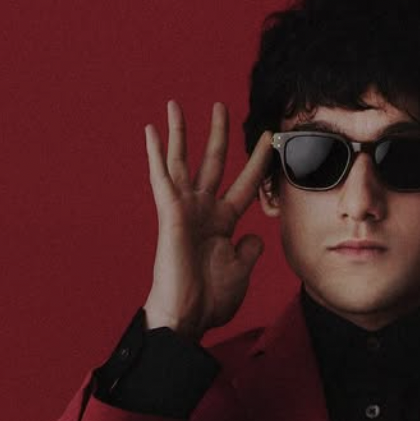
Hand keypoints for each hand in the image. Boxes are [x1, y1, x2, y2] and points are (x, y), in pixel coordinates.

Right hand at [142, 100, 273, 339]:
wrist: (188, 316)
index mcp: (223, 222)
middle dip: (218, 134)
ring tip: (175, 104)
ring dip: (181, 132)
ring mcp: (185, 209)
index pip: (244, 183)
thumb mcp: (241, 270)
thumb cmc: (210, 299)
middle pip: (213, 162)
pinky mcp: (170, 212)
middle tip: (221, 105)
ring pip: (182, 161)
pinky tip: (151, 130)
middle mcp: (203, 210)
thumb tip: (254, 236)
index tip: (268, 138)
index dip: (257, 161)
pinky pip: (161, 177)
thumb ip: (250, 249)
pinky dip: (155, 153)